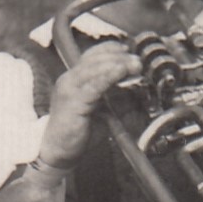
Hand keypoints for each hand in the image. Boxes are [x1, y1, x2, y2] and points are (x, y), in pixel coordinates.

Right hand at [41, 42, 139, 168]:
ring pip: (93, 68)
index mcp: (75, 79)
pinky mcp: (72, 102)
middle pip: (94, 59)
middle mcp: (69, 80)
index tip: (129, 50)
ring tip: (135, 64)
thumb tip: (142, 91)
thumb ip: (119, 99)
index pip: (92, 55)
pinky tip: (120, 71)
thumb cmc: (82, 131)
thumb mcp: (104, 110)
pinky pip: (93, 86)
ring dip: (116, 64)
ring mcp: (68, 89)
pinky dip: (108, 76)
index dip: (111, 50)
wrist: (60, 151)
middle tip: (138, 60)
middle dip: (118, 56)